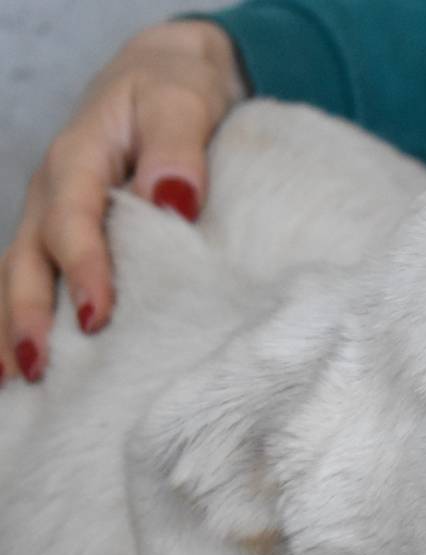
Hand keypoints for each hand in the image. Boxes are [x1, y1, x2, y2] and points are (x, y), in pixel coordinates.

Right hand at [0, 20, 245, 382]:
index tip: (94, 317)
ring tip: (13, 379)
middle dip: (26, 315)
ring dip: (11, 326)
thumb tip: (174, 198)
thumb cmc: (175, 90)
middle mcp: (53, 191)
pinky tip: (25, 364)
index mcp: (78, 159)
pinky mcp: (65, 233)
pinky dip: (23, 317)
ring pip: (19, 274)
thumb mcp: (181, 102)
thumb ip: (177, 147)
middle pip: (28, 259)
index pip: (73, 222)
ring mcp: (51, 214)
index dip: (81, 270)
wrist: (163, 76)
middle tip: (35, 367)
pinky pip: (34, 277)